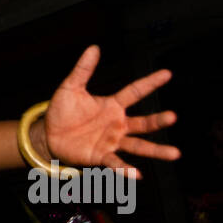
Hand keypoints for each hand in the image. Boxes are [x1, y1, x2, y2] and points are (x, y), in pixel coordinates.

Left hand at [40, 45, 178, 178]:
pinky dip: (126, 169)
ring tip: (175, 154)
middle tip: (173, 116)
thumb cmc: (61, 110)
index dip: (150, 83)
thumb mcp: (70, 87)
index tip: (167, 73)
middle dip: (158, 121)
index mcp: (112, 105)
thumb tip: (94, 47)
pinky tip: (138, 175)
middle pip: (143, 122)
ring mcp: (112, 141)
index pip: (135, 92)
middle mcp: (117, 124)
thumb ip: (83, 69)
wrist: (48, 134)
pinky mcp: (101, 156)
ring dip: (156, 150)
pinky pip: (116, 163)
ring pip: (138, 145)